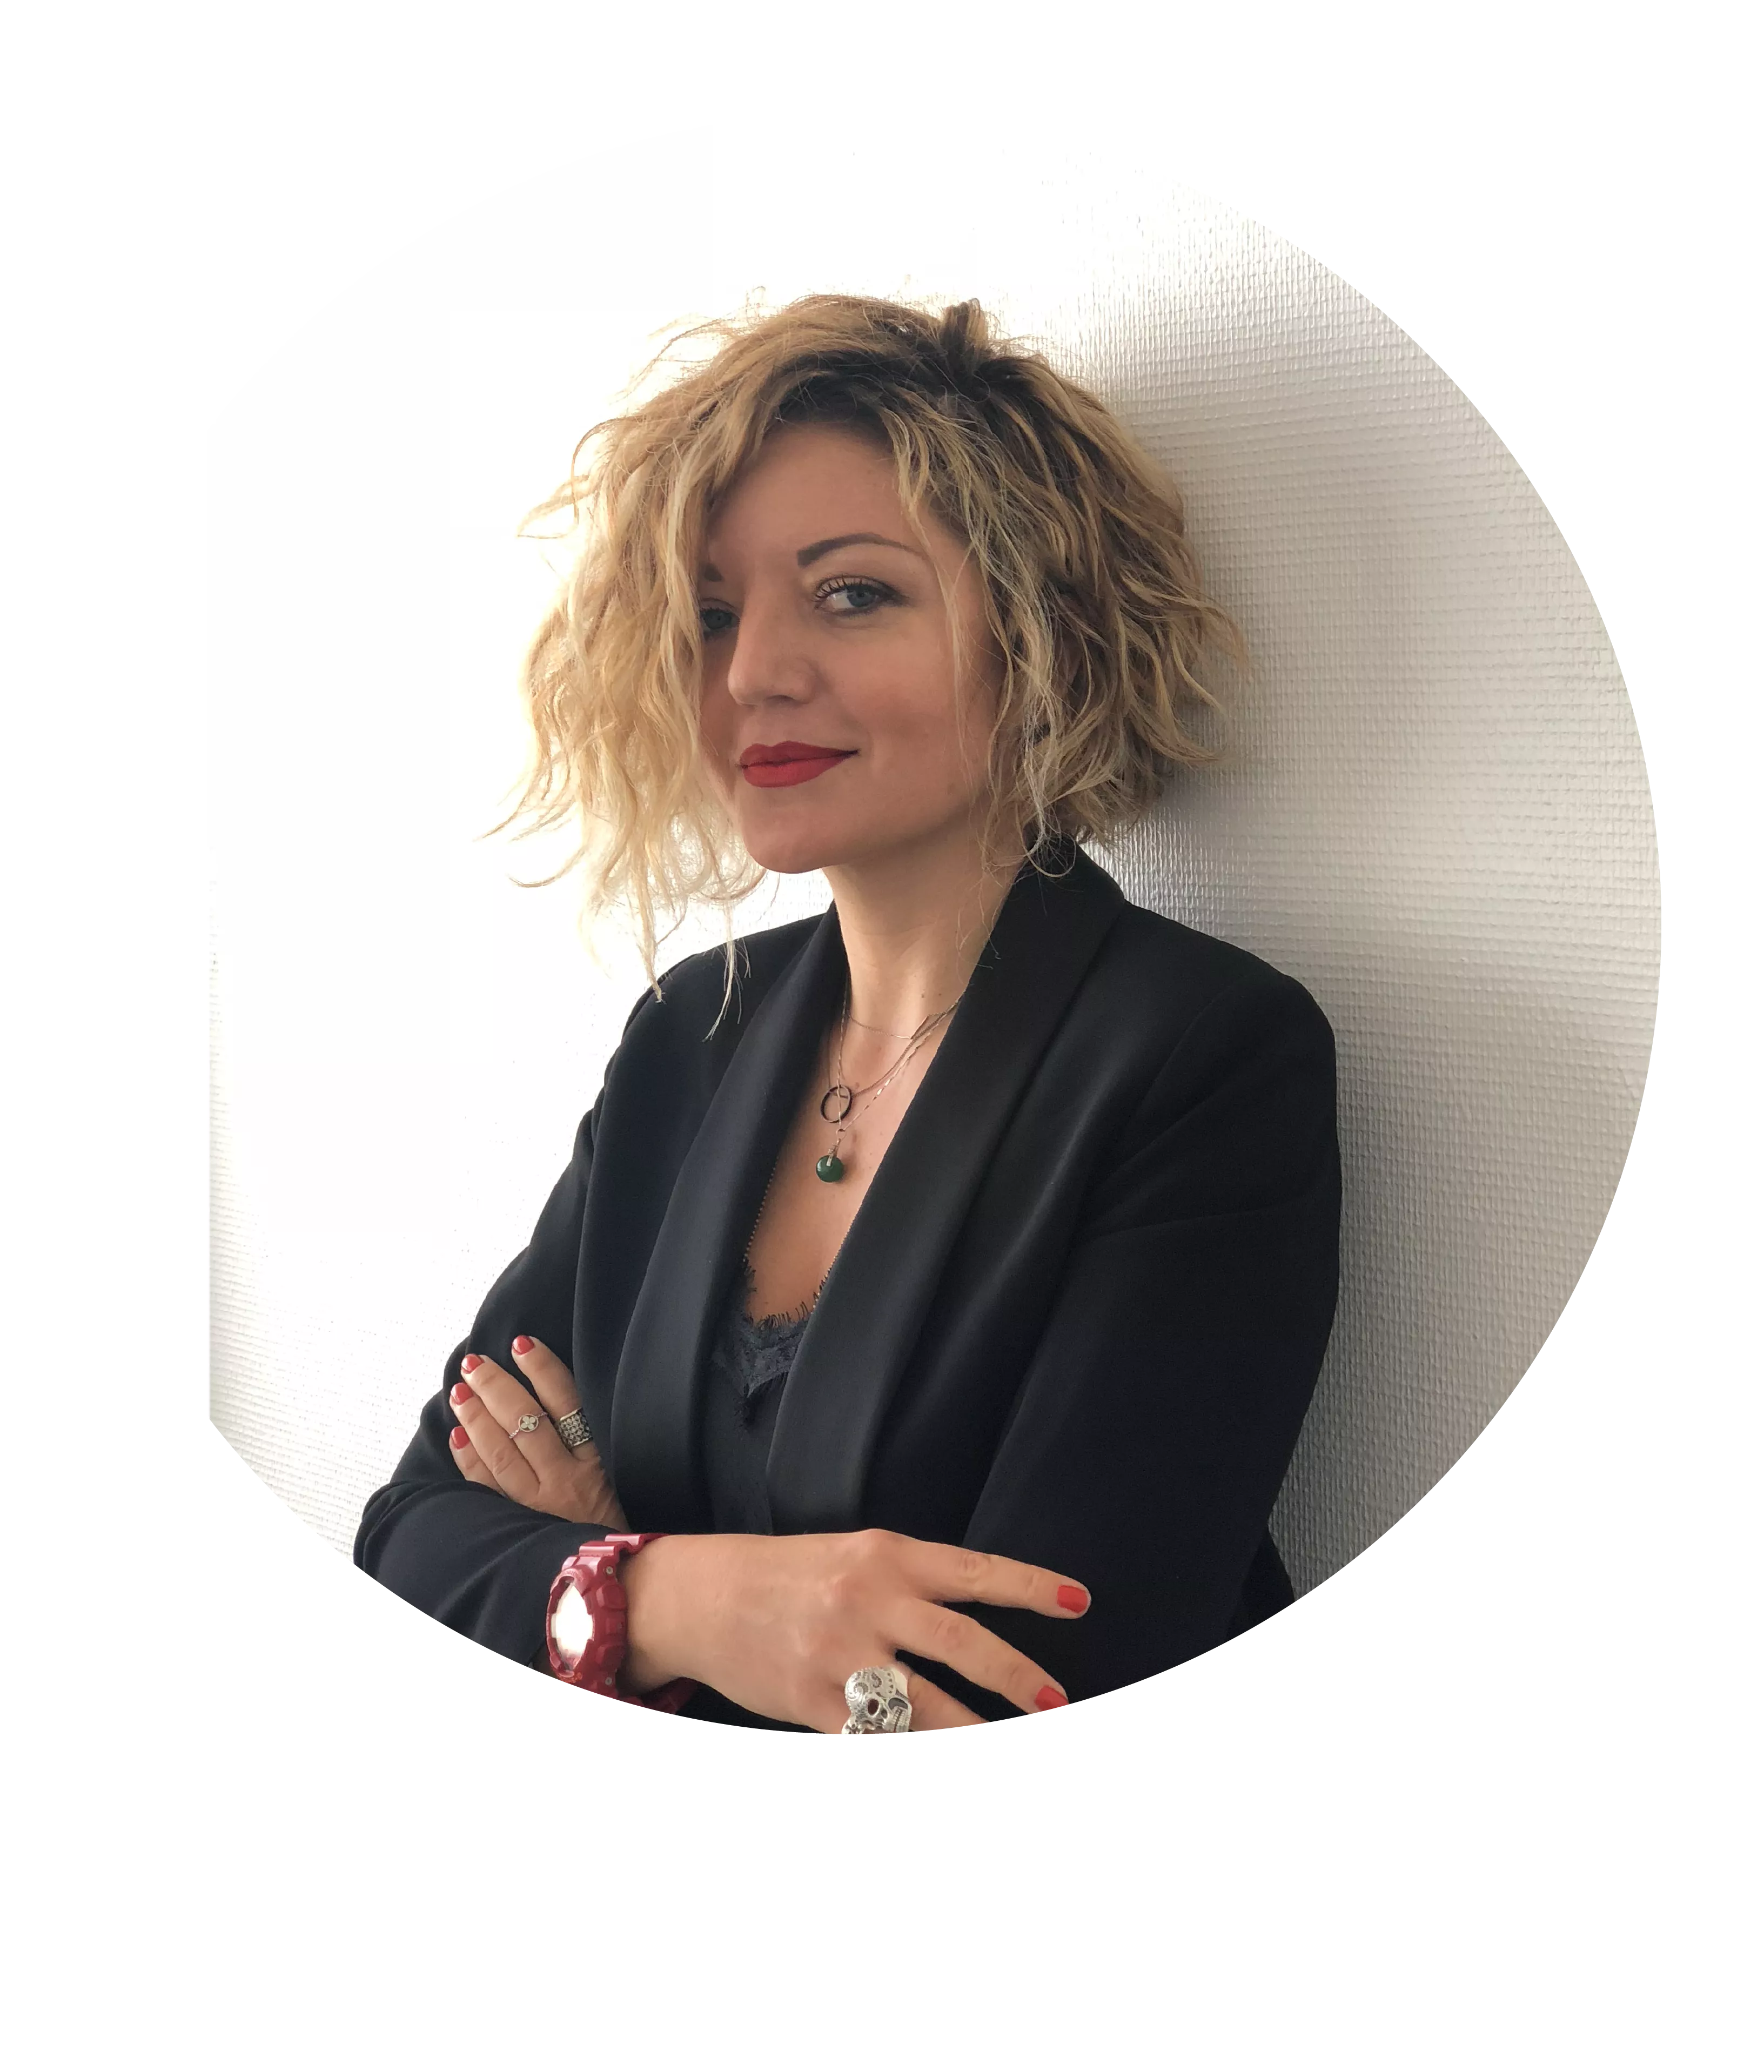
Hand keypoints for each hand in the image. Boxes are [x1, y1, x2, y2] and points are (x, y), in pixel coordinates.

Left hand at [447, 1336, 630, 1531]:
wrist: (618, 1584)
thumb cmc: (621, 1528)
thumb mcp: (623, 1481)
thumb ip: (595, 1445)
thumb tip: (560, 1401)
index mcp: (597, 1461)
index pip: (566, 1401)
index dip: (542, 1368)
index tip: (521, 1343)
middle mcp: (566, 1480)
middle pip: (526, 1422)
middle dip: (496, 1387)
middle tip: (474, 1363)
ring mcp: (538, 1505)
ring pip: (501, 1452)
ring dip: (476, 1418)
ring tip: (460, 1391)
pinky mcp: (519, 1526)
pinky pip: (487, 1488)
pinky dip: (470, 1460)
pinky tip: (457, 1438)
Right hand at [621, 1528, 1089, 1731]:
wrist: (703, 1595)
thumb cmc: (788, 1573)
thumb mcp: (853, 1553)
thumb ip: (912, 1582)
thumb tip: (979, 1619)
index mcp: (885, 1554)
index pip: (974, 1571)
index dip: (1031, 1587)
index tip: (1079, 1602)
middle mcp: (867, 1600)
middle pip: (961, 1642)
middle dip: (1017, 1676)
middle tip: (1056, 1701)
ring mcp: (839, 1654)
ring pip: (924, 1704)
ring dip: (974, 1732)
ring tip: (1012, 1748)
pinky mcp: (812, 1701)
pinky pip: (875, 1738)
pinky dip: (910, 1754)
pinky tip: (938, 1765)